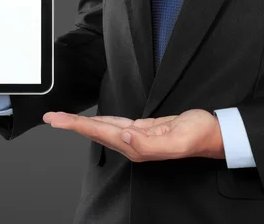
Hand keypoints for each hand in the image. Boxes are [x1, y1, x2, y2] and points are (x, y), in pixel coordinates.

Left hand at [42, 109, 224, 161]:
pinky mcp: (142, 129)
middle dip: (71, 124)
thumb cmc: (198, 135)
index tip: (58, 120)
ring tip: (63, 118)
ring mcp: (136, 137)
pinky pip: (114, 125)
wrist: (211, 134)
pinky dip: (99, 121)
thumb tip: (125, 136)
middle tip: (51, 117)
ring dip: (81, 123)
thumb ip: (150, 142)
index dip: (77, 125)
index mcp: (137, 146)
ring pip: (102, 129)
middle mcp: (133, 143)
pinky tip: (93, 120)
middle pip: (95, 132)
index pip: (99, 133)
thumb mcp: (177, 139)